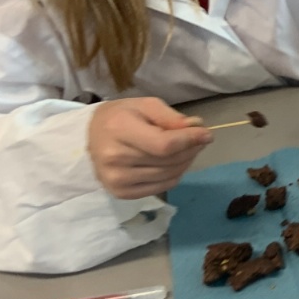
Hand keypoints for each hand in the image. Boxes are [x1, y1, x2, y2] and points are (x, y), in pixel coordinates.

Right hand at [87, 98, 211, 199]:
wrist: (91, 136)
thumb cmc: (121, 116)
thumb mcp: (145, 105)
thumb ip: (170, 117)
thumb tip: (196, 129)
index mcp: (119, 129)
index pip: (164, 144)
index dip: (190, 141)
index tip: (207, 134)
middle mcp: (115, 157)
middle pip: (169, 161)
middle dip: (191, 149)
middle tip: (198, 139)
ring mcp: (116, 179)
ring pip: (169, 175)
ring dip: (185, 162)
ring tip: (186, 149)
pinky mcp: (120, 193)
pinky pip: (162, 187)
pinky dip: (174, 175)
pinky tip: (173, 163)